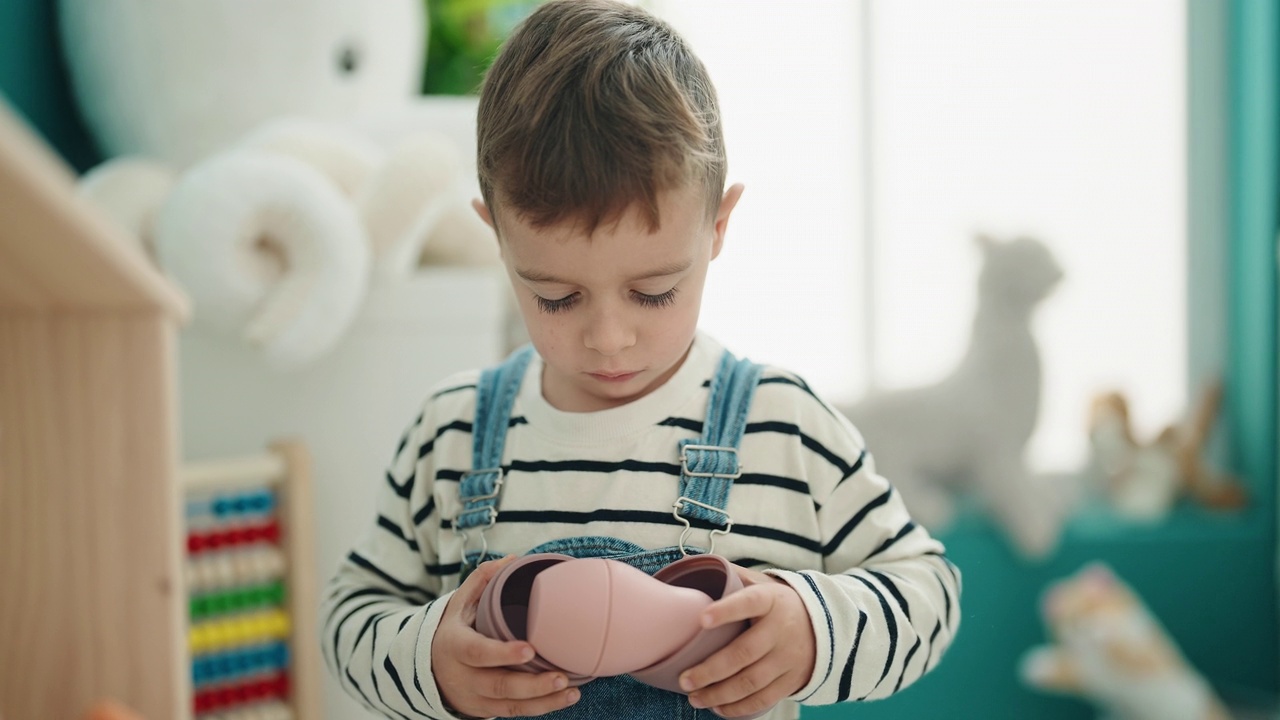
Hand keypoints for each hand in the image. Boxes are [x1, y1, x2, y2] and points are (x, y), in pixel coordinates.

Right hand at [431, 555, 580, 717]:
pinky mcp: (485, 710)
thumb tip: (511, 559)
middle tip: (561, 676)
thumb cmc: (454, 630)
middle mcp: (463, 676)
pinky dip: (541, 708)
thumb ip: (482, 580)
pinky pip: (514, 713)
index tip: (530, 650)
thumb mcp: (459, 604)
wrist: (429, 669)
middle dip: (531, 685)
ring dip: (542, 701)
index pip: (477, 652)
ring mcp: (474, 697)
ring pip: (509, 704)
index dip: (502, 654)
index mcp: (455, 646)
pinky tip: (564, 698)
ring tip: (570, 691)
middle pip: (498, 685)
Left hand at [678, 566, 815, 717]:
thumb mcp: (764, 584)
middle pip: (744, 653)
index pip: (748, 603)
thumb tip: (698, 567)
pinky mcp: (792, 681)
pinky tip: (717, 707)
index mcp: (771, 601)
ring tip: (694, 698)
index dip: (726, 611)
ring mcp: (788, 658)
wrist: (826, 626)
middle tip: (684, 680)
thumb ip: (735, 577)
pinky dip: (739, 707)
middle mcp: (781, 630)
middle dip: (711, 670)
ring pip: (751, 682)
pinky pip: (764, 699)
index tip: (701, 618)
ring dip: (719, 694)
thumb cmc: (778, 604)